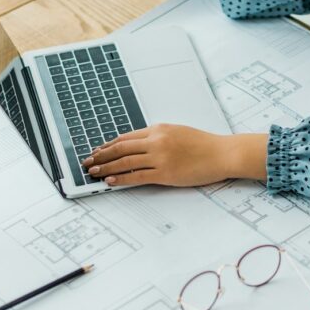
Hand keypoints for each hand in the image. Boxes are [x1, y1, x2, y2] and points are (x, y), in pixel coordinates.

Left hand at [82, 125, 266, 187]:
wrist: (222, 153)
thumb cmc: (204, 144)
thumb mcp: (178, 132)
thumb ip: (159, 137)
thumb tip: (140, 145)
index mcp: (158, 129)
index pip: (126, 137)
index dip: (108, 145)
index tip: (97, 150)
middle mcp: (156, 140)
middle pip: (120, 148)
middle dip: (100, 156)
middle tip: (87, 162)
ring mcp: (160, 157)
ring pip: (125, 162)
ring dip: (106, 167)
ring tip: (93, 172)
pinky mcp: (165, 173)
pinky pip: (137, 176)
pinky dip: (121, 179)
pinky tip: (111, 181)